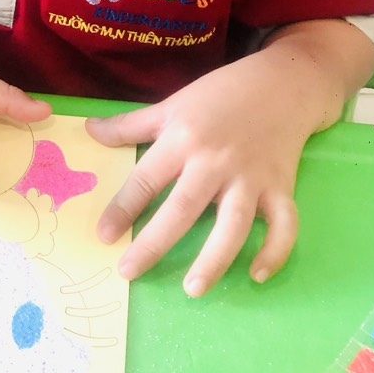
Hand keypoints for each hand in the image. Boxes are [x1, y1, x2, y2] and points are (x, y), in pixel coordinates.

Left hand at [87, 23, 373, 295]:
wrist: (283, 83)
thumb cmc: (221, 94)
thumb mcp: (172, 104)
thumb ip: (131, 124)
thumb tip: (89, 131)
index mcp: (183, 140)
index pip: (146, 179)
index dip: (123, 209)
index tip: (104, 236)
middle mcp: (215, 162)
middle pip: (183, 208)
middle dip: (155, 243)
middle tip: (129, 272)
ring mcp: (251, 177)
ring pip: (233, 224)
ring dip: (214, 259)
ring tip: (192, 289)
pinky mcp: (282, 187)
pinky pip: (284, 225)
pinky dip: (275, 251)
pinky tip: (257, 275)